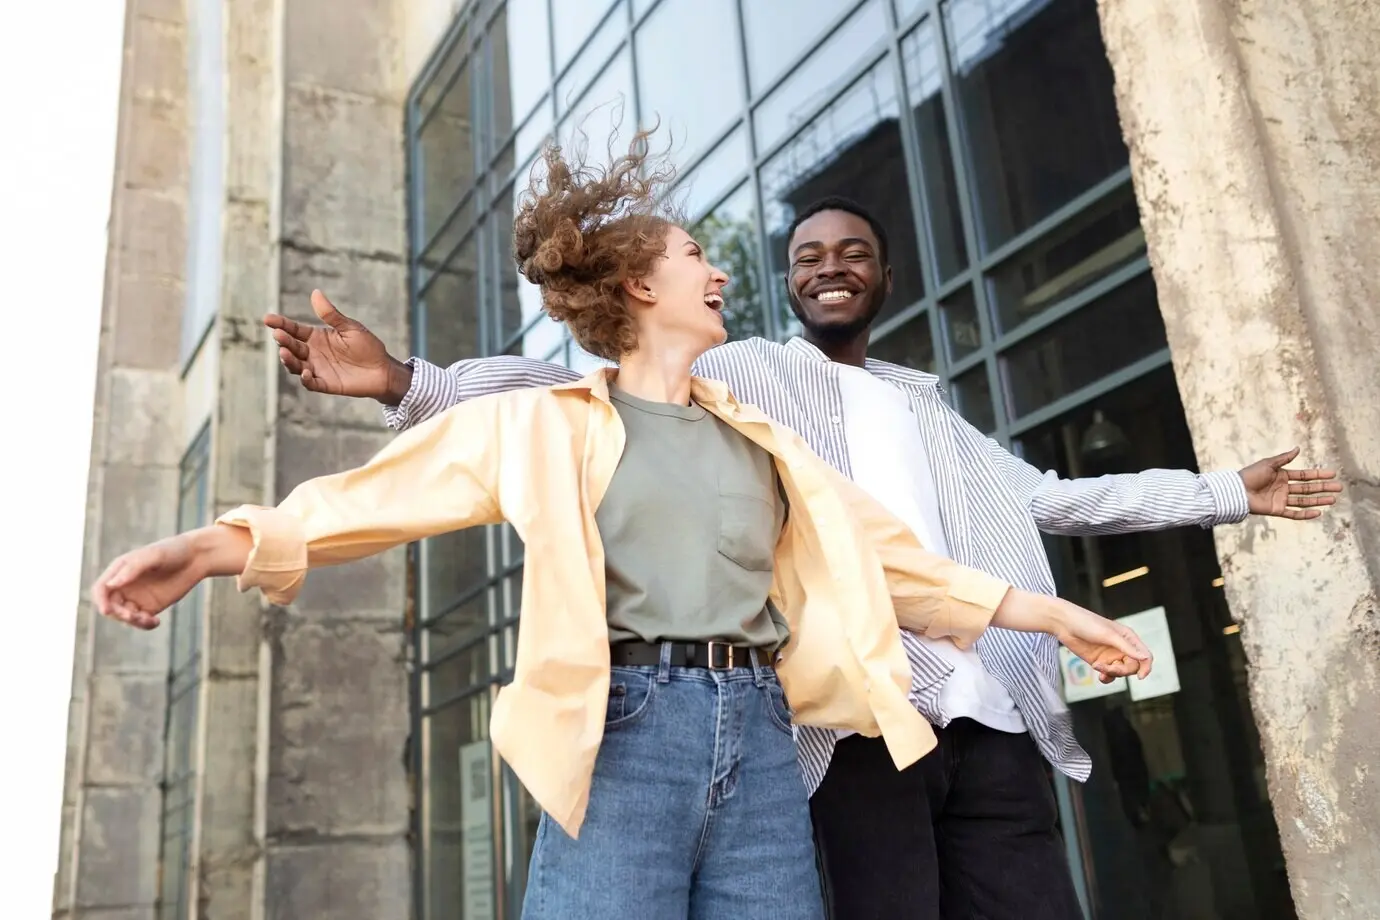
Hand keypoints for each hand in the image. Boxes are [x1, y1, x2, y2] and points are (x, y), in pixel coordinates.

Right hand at [92, 536, 205, 629]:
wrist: (197, 557)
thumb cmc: (173, 550)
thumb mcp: (153, 555)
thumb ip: (132, 568)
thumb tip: (111, 584)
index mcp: (119, 570)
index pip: (101, 589)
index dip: (100, 600)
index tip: (107, 611)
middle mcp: (124, 586)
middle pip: (111, 606)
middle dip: (118, 614)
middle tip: (133, 616)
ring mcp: (137, 598)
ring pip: (125, 617)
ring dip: (132, 622)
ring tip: (150, 619)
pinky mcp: (150, 607)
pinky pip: (141, 621)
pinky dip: (145, 625)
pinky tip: (156, 622)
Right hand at [264, 290, 412, 403]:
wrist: (383, 369)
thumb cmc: (367, 346)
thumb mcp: (349, 327)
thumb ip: (331, 315)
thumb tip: (315, 292)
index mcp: (316, 337)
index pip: (293, 329)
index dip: (280, 324)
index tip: (267, 318)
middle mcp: (313, 353)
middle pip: (292, 346)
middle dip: (283, 341)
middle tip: (278, 334)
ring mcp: (317, 369)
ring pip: (296, 365)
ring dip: (289, 360)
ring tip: (285, 353)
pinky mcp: (326, 384)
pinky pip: (311, 383)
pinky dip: (306, 379)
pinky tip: (306, 372)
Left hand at [1049, 599, 1152, 682]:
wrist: (1064, 624)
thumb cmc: (1086, 623)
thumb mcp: (1108, 634)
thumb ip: (1126, 647)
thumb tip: (1145, 658)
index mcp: (1128, 638)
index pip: (1145, 656)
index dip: (1146, 667)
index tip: (1140, 676)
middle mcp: (1121, 647)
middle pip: (1132, 667)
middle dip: (1122, 670)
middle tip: (1108, 668)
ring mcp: (1110, 655)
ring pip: (1120, 672)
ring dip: (1112, 673)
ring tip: (1098, 667)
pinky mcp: (1099, 661)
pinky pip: (1109, 674)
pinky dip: (1106, 677)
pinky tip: (1100, 675)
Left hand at [1240, 447, 1341, 518]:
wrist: (1236, 490)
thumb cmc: (1250, 475)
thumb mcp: (1268, 464)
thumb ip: (1284, 458)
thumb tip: (1298, 449)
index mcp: (1282, 476)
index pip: (1304, 475)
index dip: (1318, 474)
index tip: (1332, 473)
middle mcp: (1284, 488)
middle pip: (1308, 488)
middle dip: (1323, 487)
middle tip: (1339, 487)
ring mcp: (1281, 499)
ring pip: (1304, 500)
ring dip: (1319, 500)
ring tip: (1334, 499)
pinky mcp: (1277, 510)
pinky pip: (1294, 513)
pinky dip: (1306, 514)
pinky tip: (1318, 512)